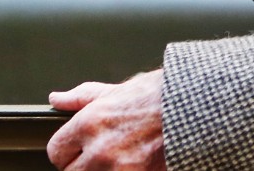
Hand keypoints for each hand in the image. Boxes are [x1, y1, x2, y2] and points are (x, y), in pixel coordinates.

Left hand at [47, 70, 165, 170]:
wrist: (197, 106)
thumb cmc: (160, 96)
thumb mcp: (118, 91)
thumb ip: (82, 97)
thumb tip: (57, 98)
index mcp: (90, 123)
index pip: (56, 151)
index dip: (68, 149)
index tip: (79, 147)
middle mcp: (100, 149)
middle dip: (83, 165)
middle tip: (103, 153)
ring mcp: (120, 168)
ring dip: (104, 170)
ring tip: (122, 157)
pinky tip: (136, 162)